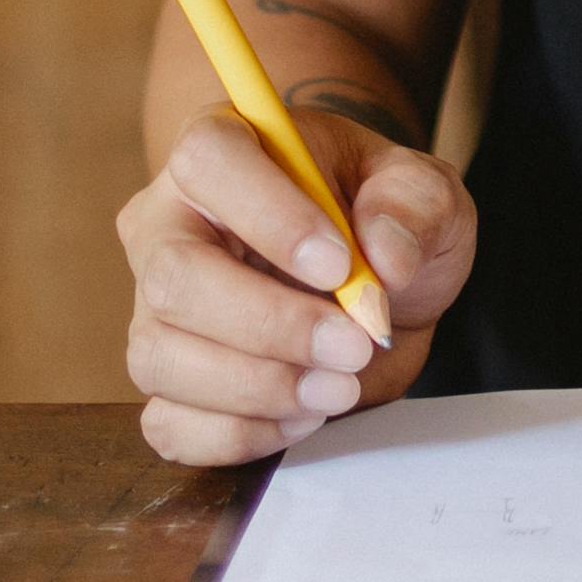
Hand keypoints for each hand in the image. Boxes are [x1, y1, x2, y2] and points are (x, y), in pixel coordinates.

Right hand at [118, 104, 475, 465]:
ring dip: (259, 388)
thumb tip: (385, 255)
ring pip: (160, 356)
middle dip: (271, 326)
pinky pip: (169, 423)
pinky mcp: (167, 380)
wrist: (374, 281)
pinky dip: (240, 434)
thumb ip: (415, 207)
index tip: (341, 265)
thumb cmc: (382, 219)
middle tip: (355, 346)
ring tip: (339, 387)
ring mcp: (155, 307)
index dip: (269, 214)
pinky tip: (303, 415)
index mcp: (225, 147)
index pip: (210, 160)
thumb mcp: (425, 194)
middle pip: (175, 277)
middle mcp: (169, 224)